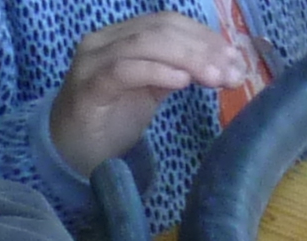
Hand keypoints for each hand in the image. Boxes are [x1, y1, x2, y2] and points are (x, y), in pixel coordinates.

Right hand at [48, 11, 259, 170]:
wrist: (70, 152)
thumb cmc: (110, 120)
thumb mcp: (149, 92)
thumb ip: (173, 72)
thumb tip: (216, 64)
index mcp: (122, 36)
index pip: (167, 22)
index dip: (204, 36)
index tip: (236, 58)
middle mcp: (105, 41)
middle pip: (160, 29)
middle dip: (202, 48)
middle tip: (233, 71)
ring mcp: (93, 62)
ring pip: (145, 44)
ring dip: (187, 59)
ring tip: (216, 77)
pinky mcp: (88, 88)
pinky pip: (124, 71)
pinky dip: (155, 72)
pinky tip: (182, 81)